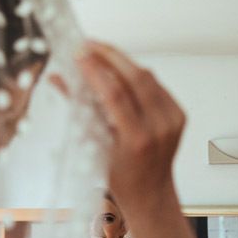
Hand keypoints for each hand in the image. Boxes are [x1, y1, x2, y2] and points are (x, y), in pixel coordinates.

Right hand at [77, 41, 184, 212]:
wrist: (152, 193)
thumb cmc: (120, 177)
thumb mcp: (94, 147)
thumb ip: (78, 109)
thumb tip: (58, 77)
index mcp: (138, 140)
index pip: (115, 93)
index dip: (95, 69)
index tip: (78, 53)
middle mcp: (160, 128)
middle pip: (136, 78)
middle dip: (110, 55)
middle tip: (88, 44)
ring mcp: (173, 121)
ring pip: (148, 78)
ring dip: (123, 62)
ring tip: (99, 52)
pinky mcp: (180, 115)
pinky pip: (157, 86)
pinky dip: (137, 75)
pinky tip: (119, 70)